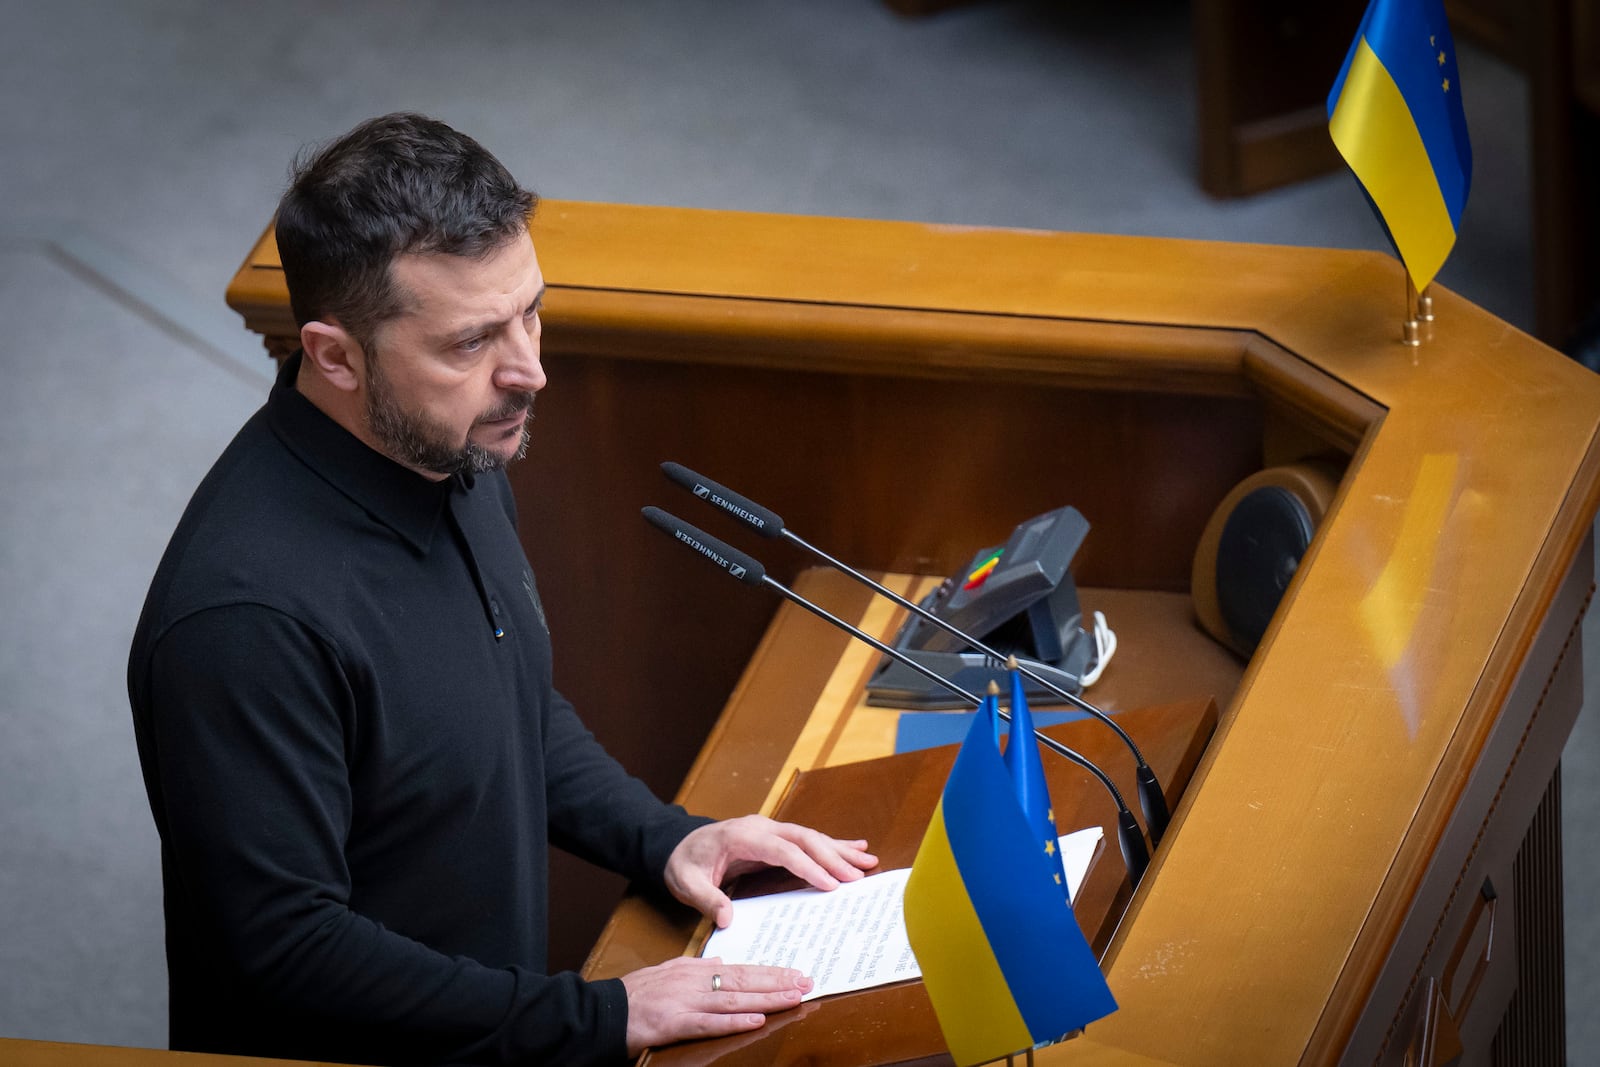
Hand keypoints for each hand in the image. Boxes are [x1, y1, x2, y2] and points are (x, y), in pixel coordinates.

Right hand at [622, 955, 810, 1054]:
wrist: (604, 1010)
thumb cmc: (636, 993)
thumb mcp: (668, 971)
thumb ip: (696, 966)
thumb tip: (721, 960)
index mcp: (694, 969)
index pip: (741, 969)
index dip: (770, 972)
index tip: (796, 973)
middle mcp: (694, 981)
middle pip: (743, 981)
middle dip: (778, 982)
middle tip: (808, 981)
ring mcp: (685, 1002)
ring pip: (733, 1000)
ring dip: (766, 999)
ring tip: (793, 998)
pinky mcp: (674, 1023)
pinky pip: (709, 1023)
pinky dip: (734, 1022)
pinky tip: (755, 1020)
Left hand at [664, 815, 876, 928]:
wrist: (677, 844)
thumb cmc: (684, 863)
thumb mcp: (687, 883)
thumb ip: (706, 899)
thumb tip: (727, 919)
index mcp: (742, 836)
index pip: (782, 849)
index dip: (807, 866)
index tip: (830, 885)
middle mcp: (761, 827)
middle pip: (803, 839)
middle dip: (833, 857)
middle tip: (858, 877)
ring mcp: (770, 829)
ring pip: (811, 837)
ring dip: (840, 850)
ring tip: (868, 862)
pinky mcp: (775, 837)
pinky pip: (807, 840)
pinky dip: (833, 845)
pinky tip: (856, 848)